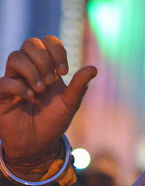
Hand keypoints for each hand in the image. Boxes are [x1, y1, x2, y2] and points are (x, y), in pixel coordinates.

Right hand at [0, 36, 96, 160]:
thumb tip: (94, 68)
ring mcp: (13, 81)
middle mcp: (28, 70)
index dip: (56, 50)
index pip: (47, 41)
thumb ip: (79, 85)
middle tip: (52, 81)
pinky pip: (4, 81)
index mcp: (46, 67)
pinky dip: (19, 87)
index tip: (64, 71)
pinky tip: (31, 97)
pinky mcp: (1, 96)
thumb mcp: (71, 103)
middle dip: (44, 59)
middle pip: (30, 43)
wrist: (39, 143)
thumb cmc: (54, 120)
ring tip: (42, 89)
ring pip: (15, 57)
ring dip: (33, 71)